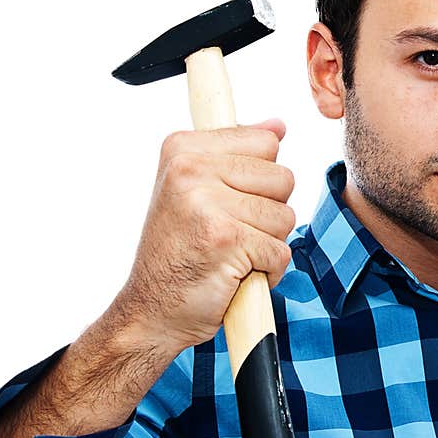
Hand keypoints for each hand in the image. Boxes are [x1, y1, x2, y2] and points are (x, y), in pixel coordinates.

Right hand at [112, 118, 295, 354]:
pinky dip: (268, 270)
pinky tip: (235, 273)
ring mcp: (207, 203)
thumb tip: (278, 125)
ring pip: (286, 216)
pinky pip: (281, 250)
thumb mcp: (198, 188)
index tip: (226, 200)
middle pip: (283, 178)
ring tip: (231, 252)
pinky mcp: (226, 239)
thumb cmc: (180, 250)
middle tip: (230, 232)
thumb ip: (238, 152)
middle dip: (268, 212)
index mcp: (183, 147)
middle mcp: (190, 168)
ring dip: (268, 242)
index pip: (267, 142)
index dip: (260, 179)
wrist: (151, 311)